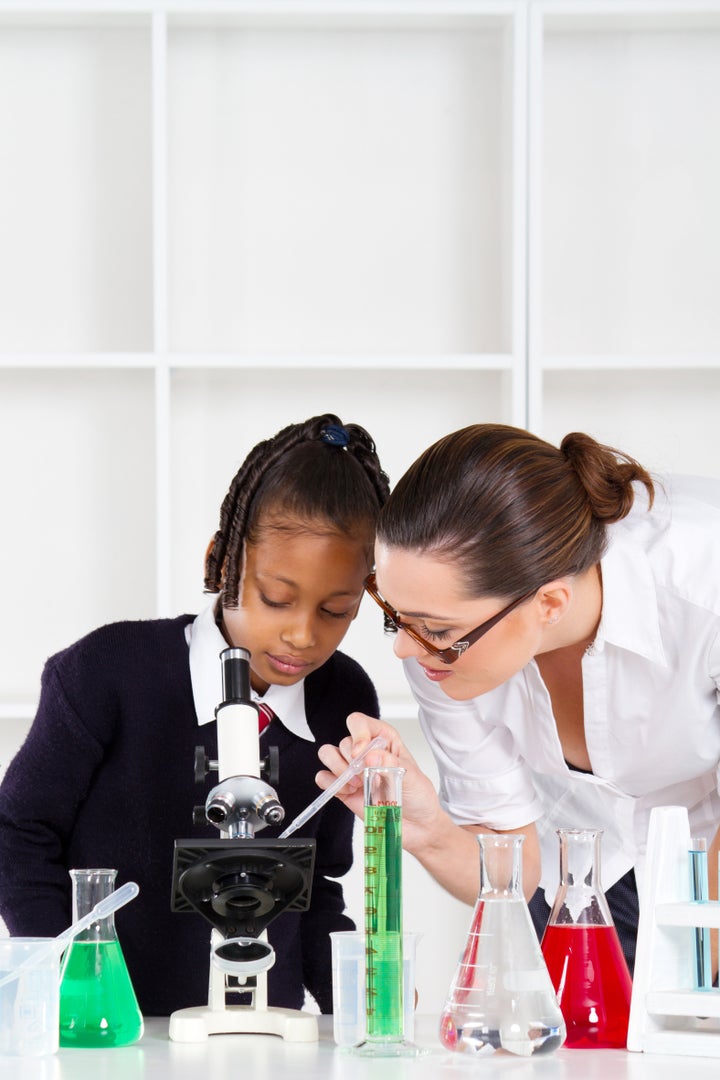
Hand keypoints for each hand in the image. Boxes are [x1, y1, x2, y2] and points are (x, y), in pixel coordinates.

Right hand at [316, 712, 443, 856]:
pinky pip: (323, 778)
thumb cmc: (418, 797)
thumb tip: (371, 755)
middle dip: (352, 760)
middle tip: (366, 776)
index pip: (360, 723)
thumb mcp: (412, 777)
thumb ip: (391, 763)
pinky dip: (331, 784)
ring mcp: (353, 770)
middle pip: (343, 742)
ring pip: (328, 754)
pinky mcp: (343, 788)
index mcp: (383, 740)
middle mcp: (365, 751)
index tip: (361, 753)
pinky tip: (349, 792)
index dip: (357, 734)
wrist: (416, 826)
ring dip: (339, 769)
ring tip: (357, 784)